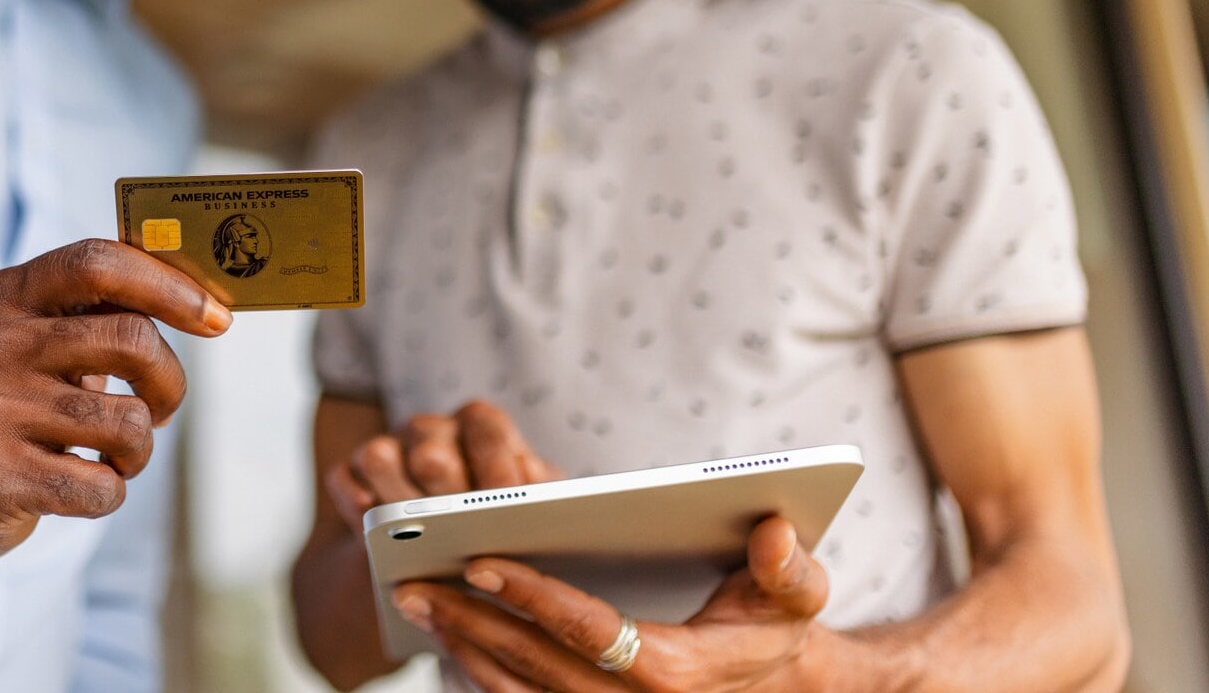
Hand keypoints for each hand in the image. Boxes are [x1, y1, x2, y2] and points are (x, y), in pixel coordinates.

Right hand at [0, 239, 231, 564]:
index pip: (96, 263)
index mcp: (5, 296)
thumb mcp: (33, 340)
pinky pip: (102, 487)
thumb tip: (200, 301)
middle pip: (130, 339)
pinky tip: (80, 484)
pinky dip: (110, 492)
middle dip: (169, 382)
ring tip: (112, 453)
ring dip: (139, 449)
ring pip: (127, 424)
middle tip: (162, 406)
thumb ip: (95, 314)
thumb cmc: (11, 403)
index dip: (167, 285)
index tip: (215, 318)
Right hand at [325, 401, 556, 536]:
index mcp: (478, 427)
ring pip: (380, 456)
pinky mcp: (351, 475)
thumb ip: (538, 490)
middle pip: (430, 444)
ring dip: (394, 489)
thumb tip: (533, 481)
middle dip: (445, 481)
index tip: (509, 497)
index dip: (495, 460)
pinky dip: (352, 497)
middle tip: (459, 512)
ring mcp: (387, 448)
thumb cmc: (498, 520)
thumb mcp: (529, 504)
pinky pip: (342, 478)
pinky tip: (370, 518)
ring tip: (412, 521)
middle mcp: (430, 432)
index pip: (485, 426)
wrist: (440, 546)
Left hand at [396, 516, 829, 692]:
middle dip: (470, 622)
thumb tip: (773, 532)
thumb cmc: (774, 628)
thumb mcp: (797, 598)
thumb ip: (790, 569)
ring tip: (414, 601)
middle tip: (411, 581)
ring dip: (462, 647)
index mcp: (674, 673)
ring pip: (518, 692)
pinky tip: (447, 635)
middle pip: (534, 664)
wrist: (777, 688)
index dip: (531, 595)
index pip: (588, 631)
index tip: (478, 560)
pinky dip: (480, 674)